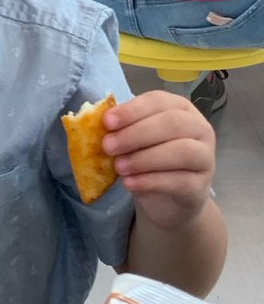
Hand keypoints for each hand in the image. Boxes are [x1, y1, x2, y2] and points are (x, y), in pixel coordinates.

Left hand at [102, 92, 215, 230]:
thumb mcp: (135, 143)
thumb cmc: (150, 163)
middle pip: (172, 123)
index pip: (159, 101)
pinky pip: (180, 181)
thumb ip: (123, 130)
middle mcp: (199, 129)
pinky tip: (130, 183)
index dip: (133, 110)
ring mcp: (205, 158)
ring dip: (145, 158)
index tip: (107, 122)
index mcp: (181, 109)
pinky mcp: (201, 186)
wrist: (167, 202)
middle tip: (108, 146)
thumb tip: (98, 125)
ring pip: (181, 151)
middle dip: (136, 134)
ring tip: (119, 167)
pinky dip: (151, 181)